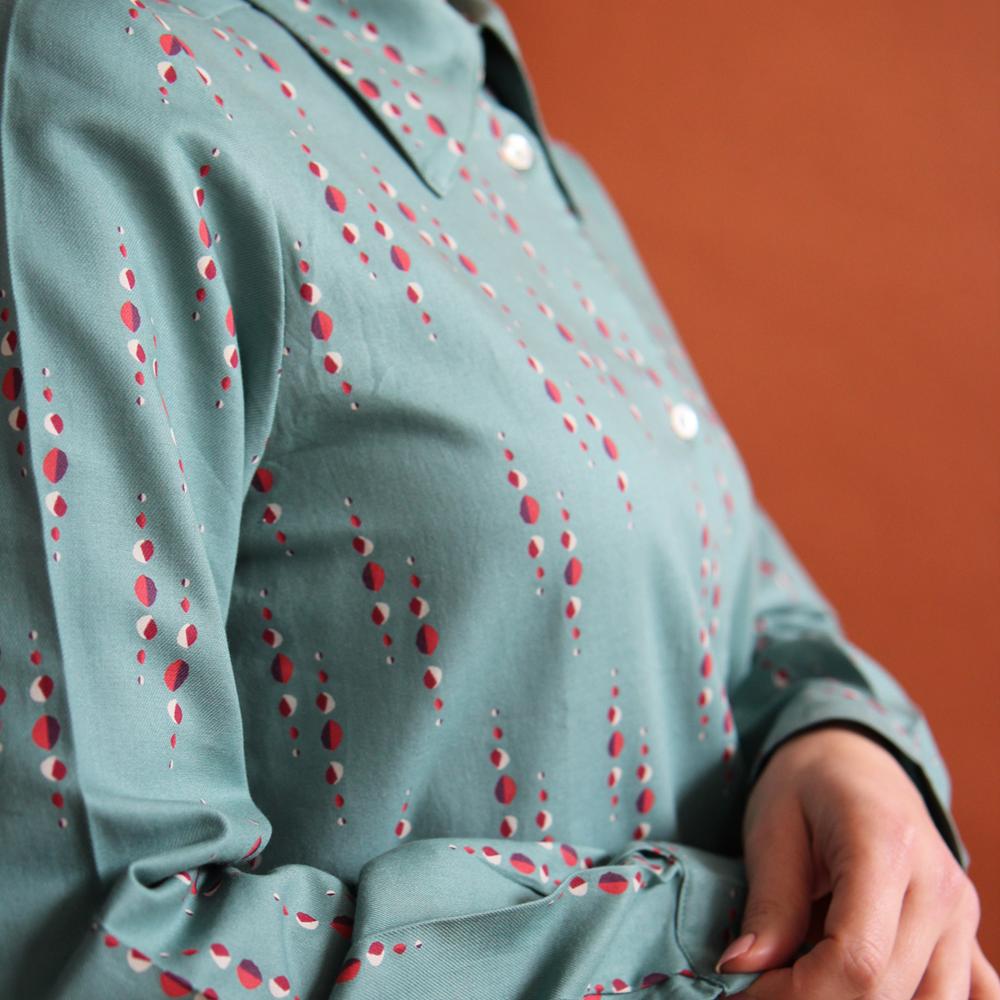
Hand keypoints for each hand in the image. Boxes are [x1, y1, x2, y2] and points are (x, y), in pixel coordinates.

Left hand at [716, 722, 998, 997]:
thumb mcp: (771, 827)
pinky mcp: (967, 935)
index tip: (748, 989)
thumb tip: (741, 968)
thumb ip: (769, 902)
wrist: (853, 757)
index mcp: (886, 847)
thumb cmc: (805, 785)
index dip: (798, 994)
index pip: (856, 962)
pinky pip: (966, 996)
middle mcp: (939, 888)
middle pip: (888, 994)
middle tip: (762, 987)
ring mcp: (962, 916)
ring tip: (805, 976)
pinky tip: (864, 987)